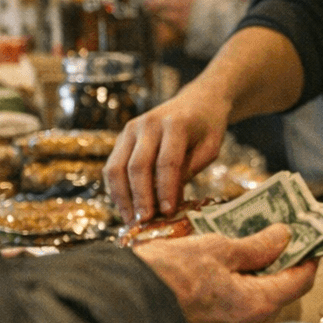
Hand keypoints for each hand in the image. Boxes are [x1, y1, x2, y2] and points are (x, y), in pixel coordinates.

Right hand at [104, 83, 232, 222]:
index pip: (167, 162)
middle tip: (145, 222)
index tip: (167, 213)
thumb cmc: (207, 128)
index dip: (166, 190)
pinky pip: (113, 166)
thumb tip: (168, 204)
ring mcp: (132, 128)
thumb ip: (189, 171)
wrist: (198, 100)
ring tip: (132, 220)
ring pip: (117, 167)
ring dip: (122, 197)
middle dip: (140, 198)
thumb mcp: (209, 149)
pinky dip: (116, 189)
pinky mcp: (123, 136)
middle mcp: (149, 124)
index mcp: (176, 124)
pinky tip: (126, 207)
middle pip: (138, 166)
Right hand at [134, 225, 316, 322]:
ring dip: (247, 284)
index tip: (309, 237)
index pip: (301, 280)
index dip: (308, 255)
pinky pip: (232, 322)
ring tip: (225, 258)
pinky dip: (228, 301)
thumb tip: (284, 237)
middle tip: (259, 239)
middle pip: (277, 294)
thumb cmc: (167, 278)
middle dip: (271, 268)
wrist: (120, 316)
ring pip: (253, 308)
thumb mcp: (216, 249)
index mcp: (260, 307)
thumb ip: (257, 247)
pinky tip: (208, 283)